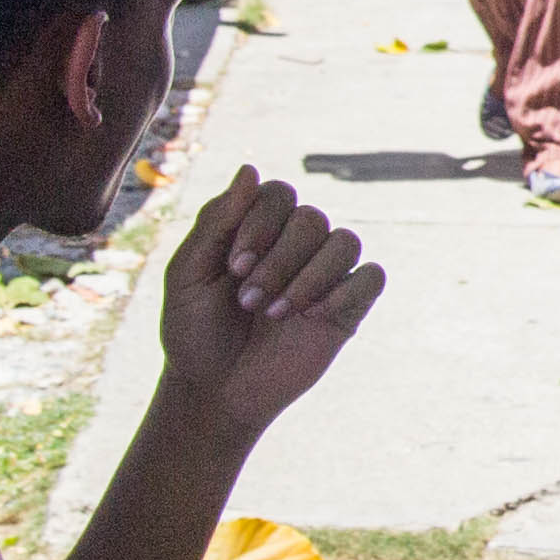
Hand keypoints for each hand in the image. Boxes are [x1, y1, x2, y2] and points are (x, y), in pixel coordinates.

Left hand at [155, 167, 384, 443]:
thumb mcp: (187, 273)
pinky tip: (312, 317)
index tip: (234, 266)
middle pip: (312, 218)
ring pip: (346, 242)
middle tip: (248, 300)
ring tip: (276, 313)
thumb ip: (216, 221)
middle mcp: (295, 246)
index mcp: (257, 229)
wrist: (214, 391)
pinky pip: (371, 277)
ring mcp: (324, 276)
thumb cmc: (193, 331)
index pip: (279, 194)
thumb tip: (250, 169)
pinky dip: (345, 292)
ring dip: (310, 277)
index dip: (261, 223)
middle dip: (279, 260)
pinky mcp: (347, 308)